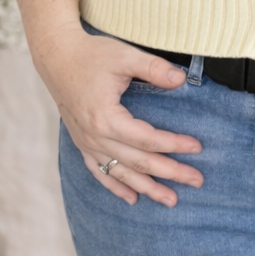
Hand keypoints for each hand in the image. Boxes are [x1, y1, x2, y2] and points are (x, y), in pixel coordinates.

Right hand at [35, 21, 204, 205]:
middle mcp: (95, 137)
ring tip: (170, 200)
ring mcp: (86, 143)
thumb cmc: (91, 55)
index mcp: (106, 119)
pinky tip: (132, 198)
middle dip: (169, 173)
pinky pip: (99, 171)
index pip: (147, 139)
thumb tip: (181, 79)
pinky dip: (116, 187)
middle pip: (138, 162)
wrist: (56, 57)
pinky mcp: (82, 142)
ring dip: (147, 188)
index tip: (197, 147)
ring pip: (120, 173)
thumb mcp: (125, 56)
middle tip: (196, 181)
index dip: (174, 145)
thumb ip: (154, 69)